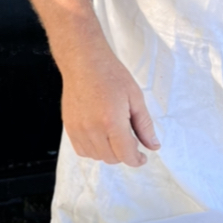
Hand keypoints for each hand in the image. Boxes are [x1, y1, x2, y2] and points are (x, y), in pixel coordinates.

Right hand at [60, 44, 159, 167]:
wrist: (84, 62)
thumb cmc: (110, 75)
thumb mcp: (135, 98)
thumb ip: (145, 125)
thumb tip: (153, 145)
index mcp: (112, 121)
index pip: (126, 155)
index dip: (137, 160)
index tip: (141, 157)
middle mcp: (93, 129)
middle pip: (112, 158)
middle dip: (124, 154)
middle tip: (130, 139)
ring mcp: (78, 129)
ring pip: (96, 157)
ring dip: (109, 152)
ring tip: (114, 135)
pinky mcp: (69, 127)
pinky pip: (82, 150)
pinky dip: (93, 149)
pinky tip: (101, 136)